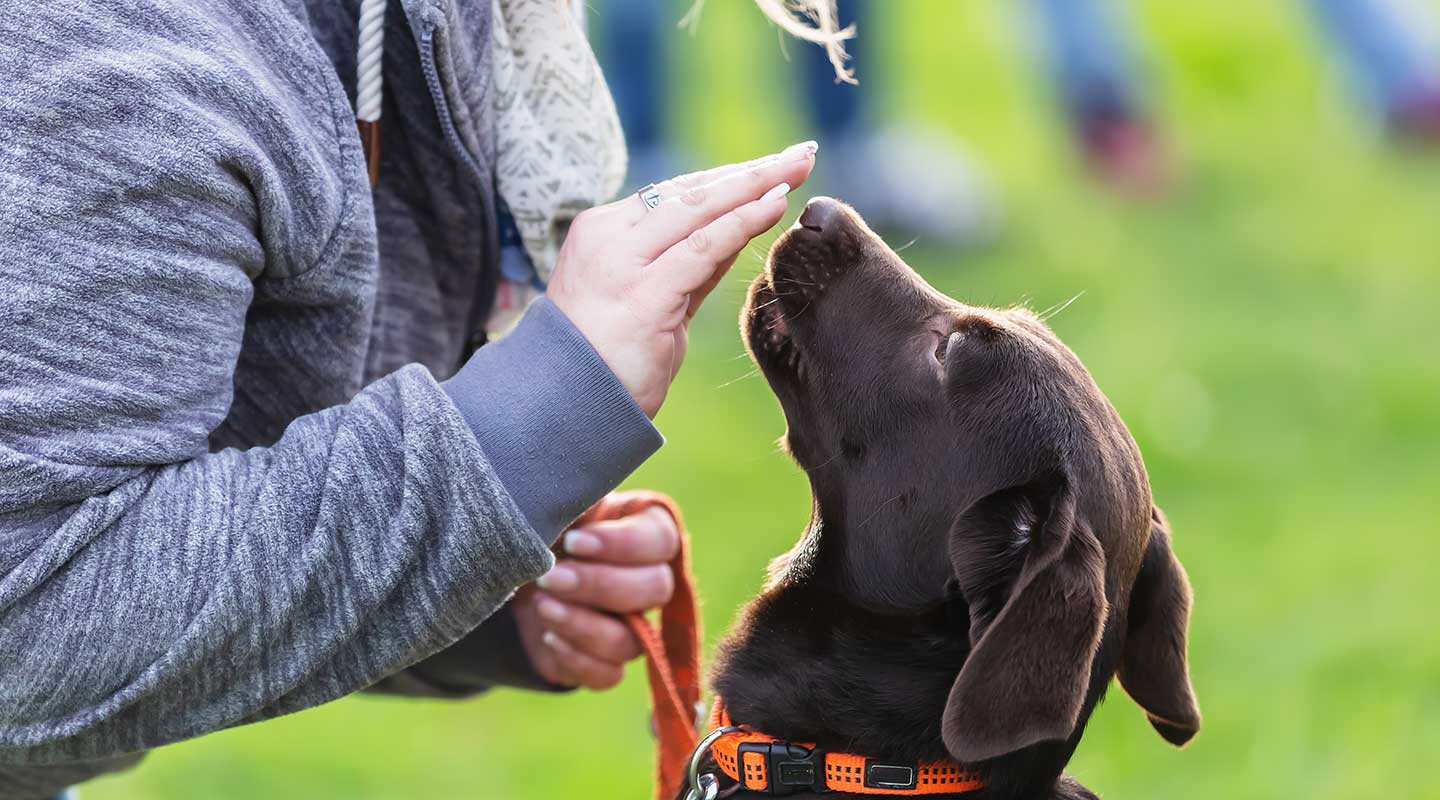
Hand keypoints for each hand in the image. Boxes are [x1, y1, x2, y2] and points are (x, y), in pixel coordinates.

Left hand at [512, 498, 680, 688]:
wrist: (513, 573)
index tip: (574, 540)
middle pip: (654, 590)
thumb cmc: (543, 529)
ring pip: (631, 641)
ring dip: (583, 625)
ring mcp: (631, 628)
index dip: (623, 545)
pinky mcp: (605, 664)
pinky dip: (576, 660)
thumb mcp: (556, 506)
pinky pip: (608, 676)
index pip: (660, 541)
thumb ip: (575, 500)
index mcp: (647, 535)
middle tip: (551, 576)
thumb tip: (586, 499)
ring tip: (542, 605)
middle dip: (599, 585)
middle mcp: (648, 582)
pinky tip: (547, 636)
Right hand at [548, 142, 817, 416]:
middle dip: (751, 172)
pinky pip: (703, 247)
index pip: (675, 195)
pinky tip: (775, 206)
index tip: (771, 167)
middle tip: (800, 154)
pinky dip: (743, 222)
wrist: (563, 409)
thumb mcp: (651, 301)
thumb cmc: (607, 364)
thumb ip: (687, 268)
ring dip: (755, 186)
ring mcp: (623, 262)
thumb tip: (734, 234)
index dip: (727, 179)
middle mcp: (608, 237)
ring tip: (798, 169)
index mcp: (603, 232)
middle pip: (691, 192)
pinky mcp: (643, 292)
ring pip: (699, 209)